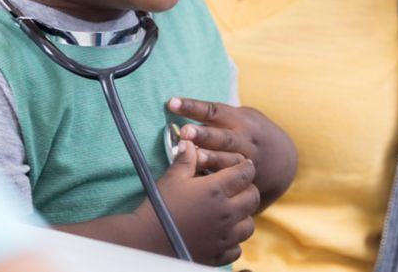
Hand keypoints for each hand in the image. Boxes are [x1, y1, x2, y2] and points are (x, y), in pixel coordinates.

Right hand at [143, 139, 258, 265]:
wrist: (144, 241)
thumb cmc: (157, 207)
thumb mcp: (172, 179)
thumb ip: (186, 159)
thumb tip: (190, 142)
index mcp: (216, 190)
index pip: (246, 173)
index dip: (245, 167)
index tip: (241, 166)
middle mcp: (225, 213)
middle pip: (253, 197)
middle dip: (247, 189)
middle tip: (236, 189)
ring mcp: (224, 237)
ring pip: (249, 225)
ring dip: (243, 217)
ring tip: (230, 213)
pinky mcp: (218, 255)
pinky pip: (237, 248)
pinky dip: (233, 242)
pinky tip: (222, 235)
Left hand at [168, 97, 298, 208]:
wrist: (283, 159)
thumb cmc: (250, 134)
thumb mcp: (241, 118)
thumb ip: (217, 117)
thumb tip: (180, 111)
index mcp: (240, 119)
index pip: (214, 111)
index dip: (192, 107)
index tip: (171, 103)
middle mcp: (245, 139)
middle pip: (223, 136)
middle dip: (204, 135)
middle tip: (185, 133)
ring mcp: (248, 160)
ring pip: (229, 160)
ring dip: (211, 159)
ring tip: (193, 158)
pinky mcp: (249, 178)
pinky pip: (234, 180)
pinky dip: (220, 181)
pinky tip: (203, 183)